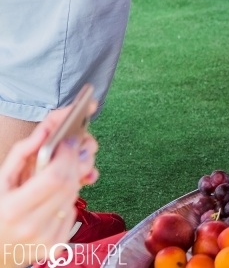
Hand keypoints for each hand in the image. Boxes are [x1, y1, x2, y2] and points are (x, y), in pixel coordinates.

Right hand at [0, 108, 98, 263]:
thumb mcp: (0, 180)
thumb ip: (21, 153)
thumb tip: (45, 131)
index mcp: (13, 210)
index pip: (55, 177)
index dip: (65, 155)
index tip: (67, 141)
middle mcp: (31, 227)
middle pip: (69, 185)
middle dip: (72, 162)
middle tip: (67, 151)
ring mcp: (46, 239)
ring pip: (73, 196)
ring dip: (70, 180)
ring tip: (53, 177)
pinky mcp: (56, 245)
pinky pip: (72, 212)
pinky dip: (66, 200)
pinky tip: (51, 199)